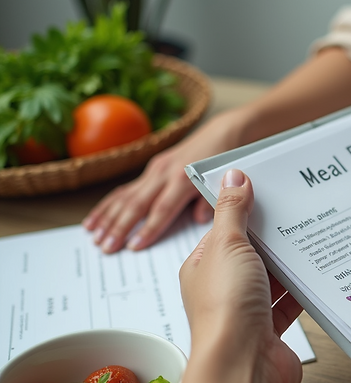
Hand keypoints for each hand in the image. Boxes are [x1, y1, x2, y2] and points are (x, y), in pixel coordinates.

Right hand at [83, 113, 244, 252]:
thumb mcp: (221, 184)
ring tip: (94, 237)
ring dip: (108, 218)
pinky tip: (94, 220)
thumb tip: (199, 219)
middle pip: (138, 204)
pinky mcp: (152, 168)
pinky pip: (125, 189)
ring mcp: (156, 170)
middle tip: (107, 247)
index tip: (135, 246)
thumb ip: (210, 203)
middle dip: (120, 227)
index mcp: (183, 179)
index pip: (162, 209)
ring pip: (126, 196)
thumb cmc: (223, 162)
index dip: (148, 228)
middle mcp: (165, 173)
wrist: (223, 134)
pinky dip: (108, 205)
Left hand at [178, 169, 303, 382]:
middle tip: (302, 211)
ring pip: (273, 279)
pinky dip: (303, 291)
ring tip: (317, 238)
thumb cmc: (225, 310)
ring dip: (290, 265)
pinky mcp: (271, 330)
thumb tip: (233, 176)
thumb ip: (232, 211)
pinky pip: (290, 303)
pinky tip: (319, 274)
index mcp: (204, 266)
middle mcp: (224, 288)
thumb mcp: (227, 246)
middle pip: (252, 254)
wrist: (242, 368)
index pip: (225, 230)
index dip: (247, 210)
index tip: (272, 192)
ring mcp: (247, 310)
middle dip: (274, 237)